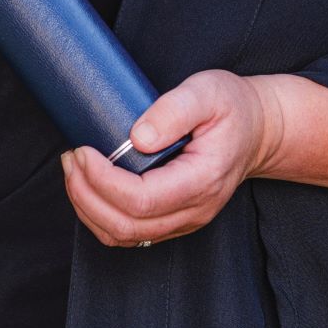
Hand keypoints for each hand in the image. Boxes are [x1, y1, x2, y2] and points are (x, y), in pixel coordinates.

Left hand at [59, 70, 281, 247]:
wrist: (257, 131)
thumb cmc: (232, 107)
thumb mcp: (207, 92)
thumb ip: (174, 110)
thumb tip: (139, 137)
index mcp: (203, 181)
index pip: (142, 200)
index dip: (103, 181)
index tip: (83, 151)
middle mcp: (193, 210)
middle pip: (126, 225)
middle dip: (86, 194)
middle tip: (70, 158)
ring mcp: (183, 220)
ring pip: (123, 235)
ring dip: (87, 208)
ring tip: (72, 170)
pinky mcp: (171, 220)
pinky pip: (128, 233)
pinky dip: (99, 215)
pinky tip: (87, 187)